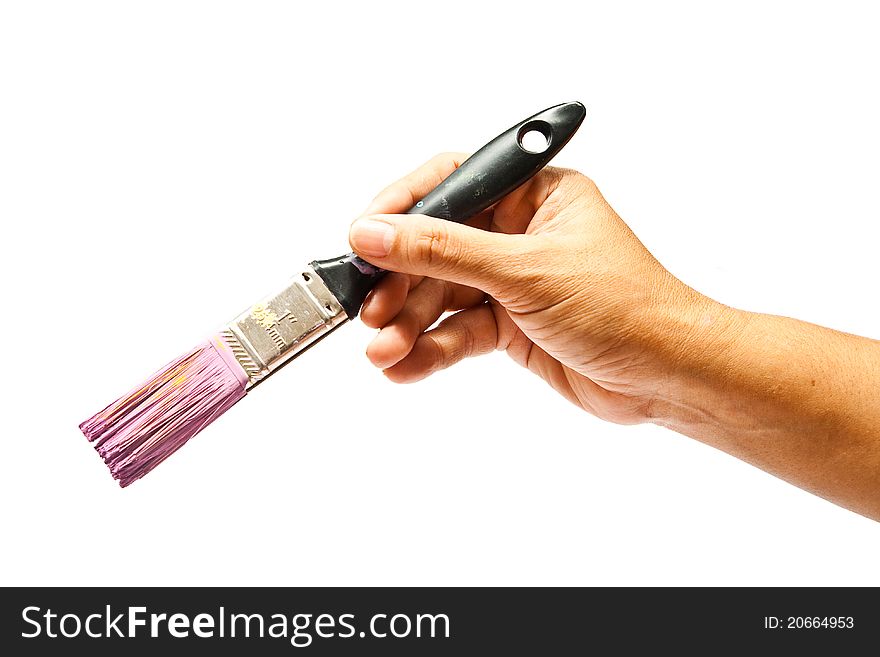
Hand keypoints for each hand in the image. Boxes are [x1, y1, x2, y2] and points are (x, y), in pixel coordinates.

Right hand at [348, 153, 717, 423]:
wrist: (666, 376)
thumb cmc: (624, 306)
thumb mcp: (524, 271)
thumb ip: (444, 251)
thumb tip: (377, 233)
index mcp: (533, 195)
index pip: (452, 183)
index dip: (402, 207)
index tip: (363, 235)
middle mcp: (518, 233)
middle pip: (436, 247)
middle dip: (400, 282)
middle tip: (370, 309)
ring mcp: (512, 282)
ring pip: (442, 295)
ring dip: (409, 324)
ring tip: (385, 352)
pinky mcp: (510, 326)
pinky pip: (457, 332)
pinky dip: (430, 350)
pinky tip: (405, 367)